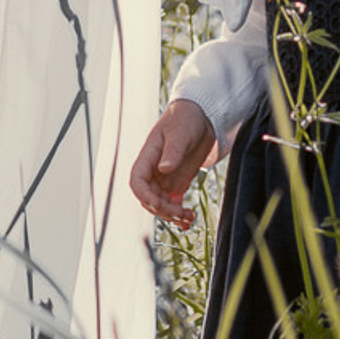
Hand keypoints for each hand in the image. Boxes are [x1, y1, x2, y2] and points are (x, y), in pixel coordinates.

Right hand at [130, 99, 218, 228]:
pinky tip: (188, 220)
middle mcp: (154, 171)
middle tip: (180, 212)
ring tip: (188, 217)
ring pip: (161, 205)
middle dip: (162, 209)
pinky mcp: (177, 184)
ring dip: (172, 215)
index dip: (145, 196)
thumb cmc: (186, 119)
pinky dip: (179, 214)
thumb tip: (164, 168)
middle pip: (149, 198)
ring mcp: (165, 179)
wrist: (202, 117)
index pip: (137, 182)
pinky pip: (173, 203)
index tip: (160, 203)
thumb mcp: (180, 132)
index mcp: (148, 157)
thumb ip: (172, 151)